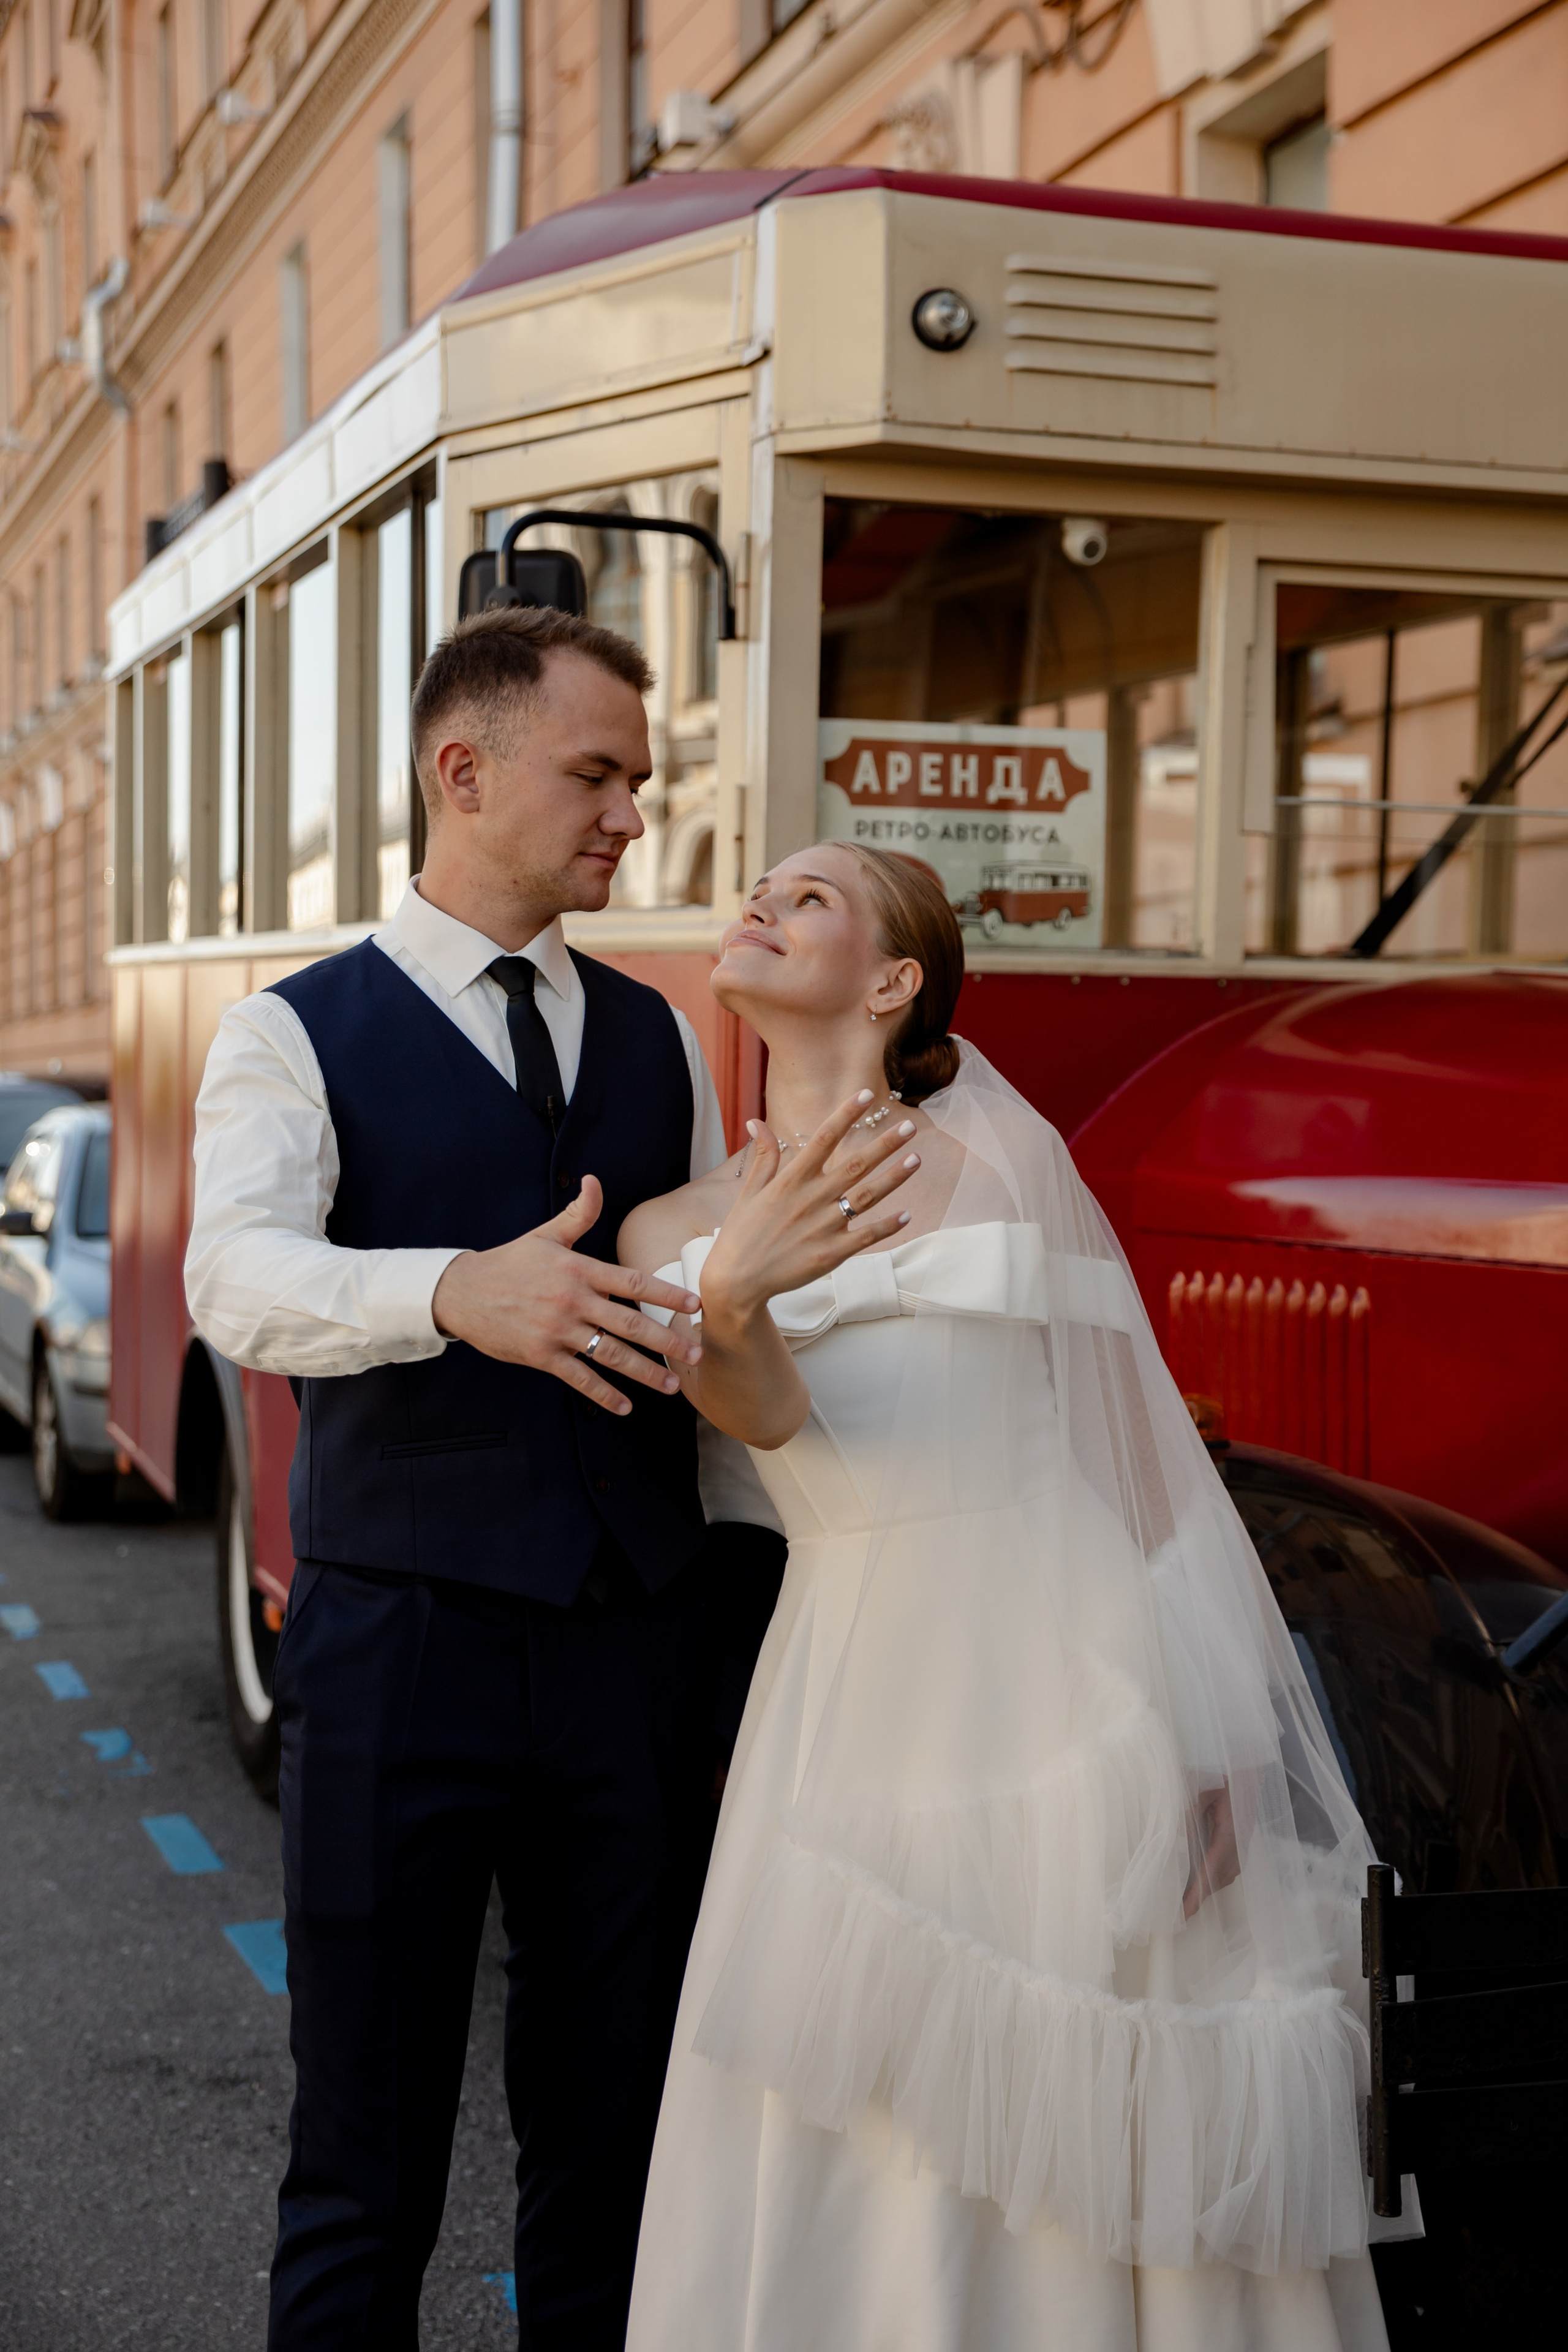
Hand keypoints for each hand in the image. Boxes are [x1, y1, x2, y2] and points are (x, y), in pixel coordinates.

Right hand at [431, 1176, 702, 1416]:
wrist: (462, 1292)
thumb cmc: (510, 1262)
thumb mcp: (546, 1235)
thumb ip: (578, 1213)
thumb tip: (595, 1181)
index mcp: (578, 1269)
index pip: (632, 1282)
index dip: (666, 1293)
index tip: (694, 1304)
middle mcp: (572, 1300)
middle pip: (630, 1323)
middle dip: (668, 1340)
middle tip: (697, 1353)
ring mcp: (557, 1330)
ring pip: (610, 1355)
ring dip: (644, 1372)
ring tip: (671, 1384)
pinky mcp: (541, 1355)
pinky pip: (579, 1378)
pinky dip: (603, 1394)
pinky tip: (625, 1406)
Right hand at [699, 1090, 920, 1327]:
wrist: (736, 1281)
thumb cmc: (741, 1234)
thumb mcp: (749, 1192)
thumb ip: (763, 1157)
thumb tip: (756, 1122)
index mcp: (790, 1180)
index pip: (823, 1138)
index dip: (846, 1115)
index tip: (867, 1095)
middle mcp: (810, 1199)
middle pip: (855, 1165)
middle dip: (884, 1144)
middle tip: (909, 1127)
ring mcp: (823, 1227)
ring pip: (867, 1197)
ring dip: (894, 1178)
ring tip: (916, 1160)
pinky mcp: (831, 1254)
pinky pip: (866, 1237)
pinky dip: (887, 1226)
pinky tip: (907, 1214)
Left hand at [1182, 1782, 1240, 1918]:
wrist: (1245, 1760)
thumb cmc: (1221, 1769)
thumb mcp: (1202, 1786)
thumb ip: (1190, 1811)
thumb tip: (1177, 1840)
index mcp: (1231, 1831)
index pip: (1212, 1868)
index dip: (1198, 1892)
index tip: (1184, 1912)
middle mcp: (1240, 1840)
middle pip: (1221, 1877)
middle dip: (1202, 1896)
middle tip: (1181, 1912)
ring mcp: (1243, 1838)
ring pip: (1227, 1873)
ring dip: (1209, 1887)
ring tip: (1189, 1900)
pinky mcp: (1242, 1834)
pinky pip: (1230, 1863)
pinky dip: (1215, 1875)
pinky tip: (1203, 1876)